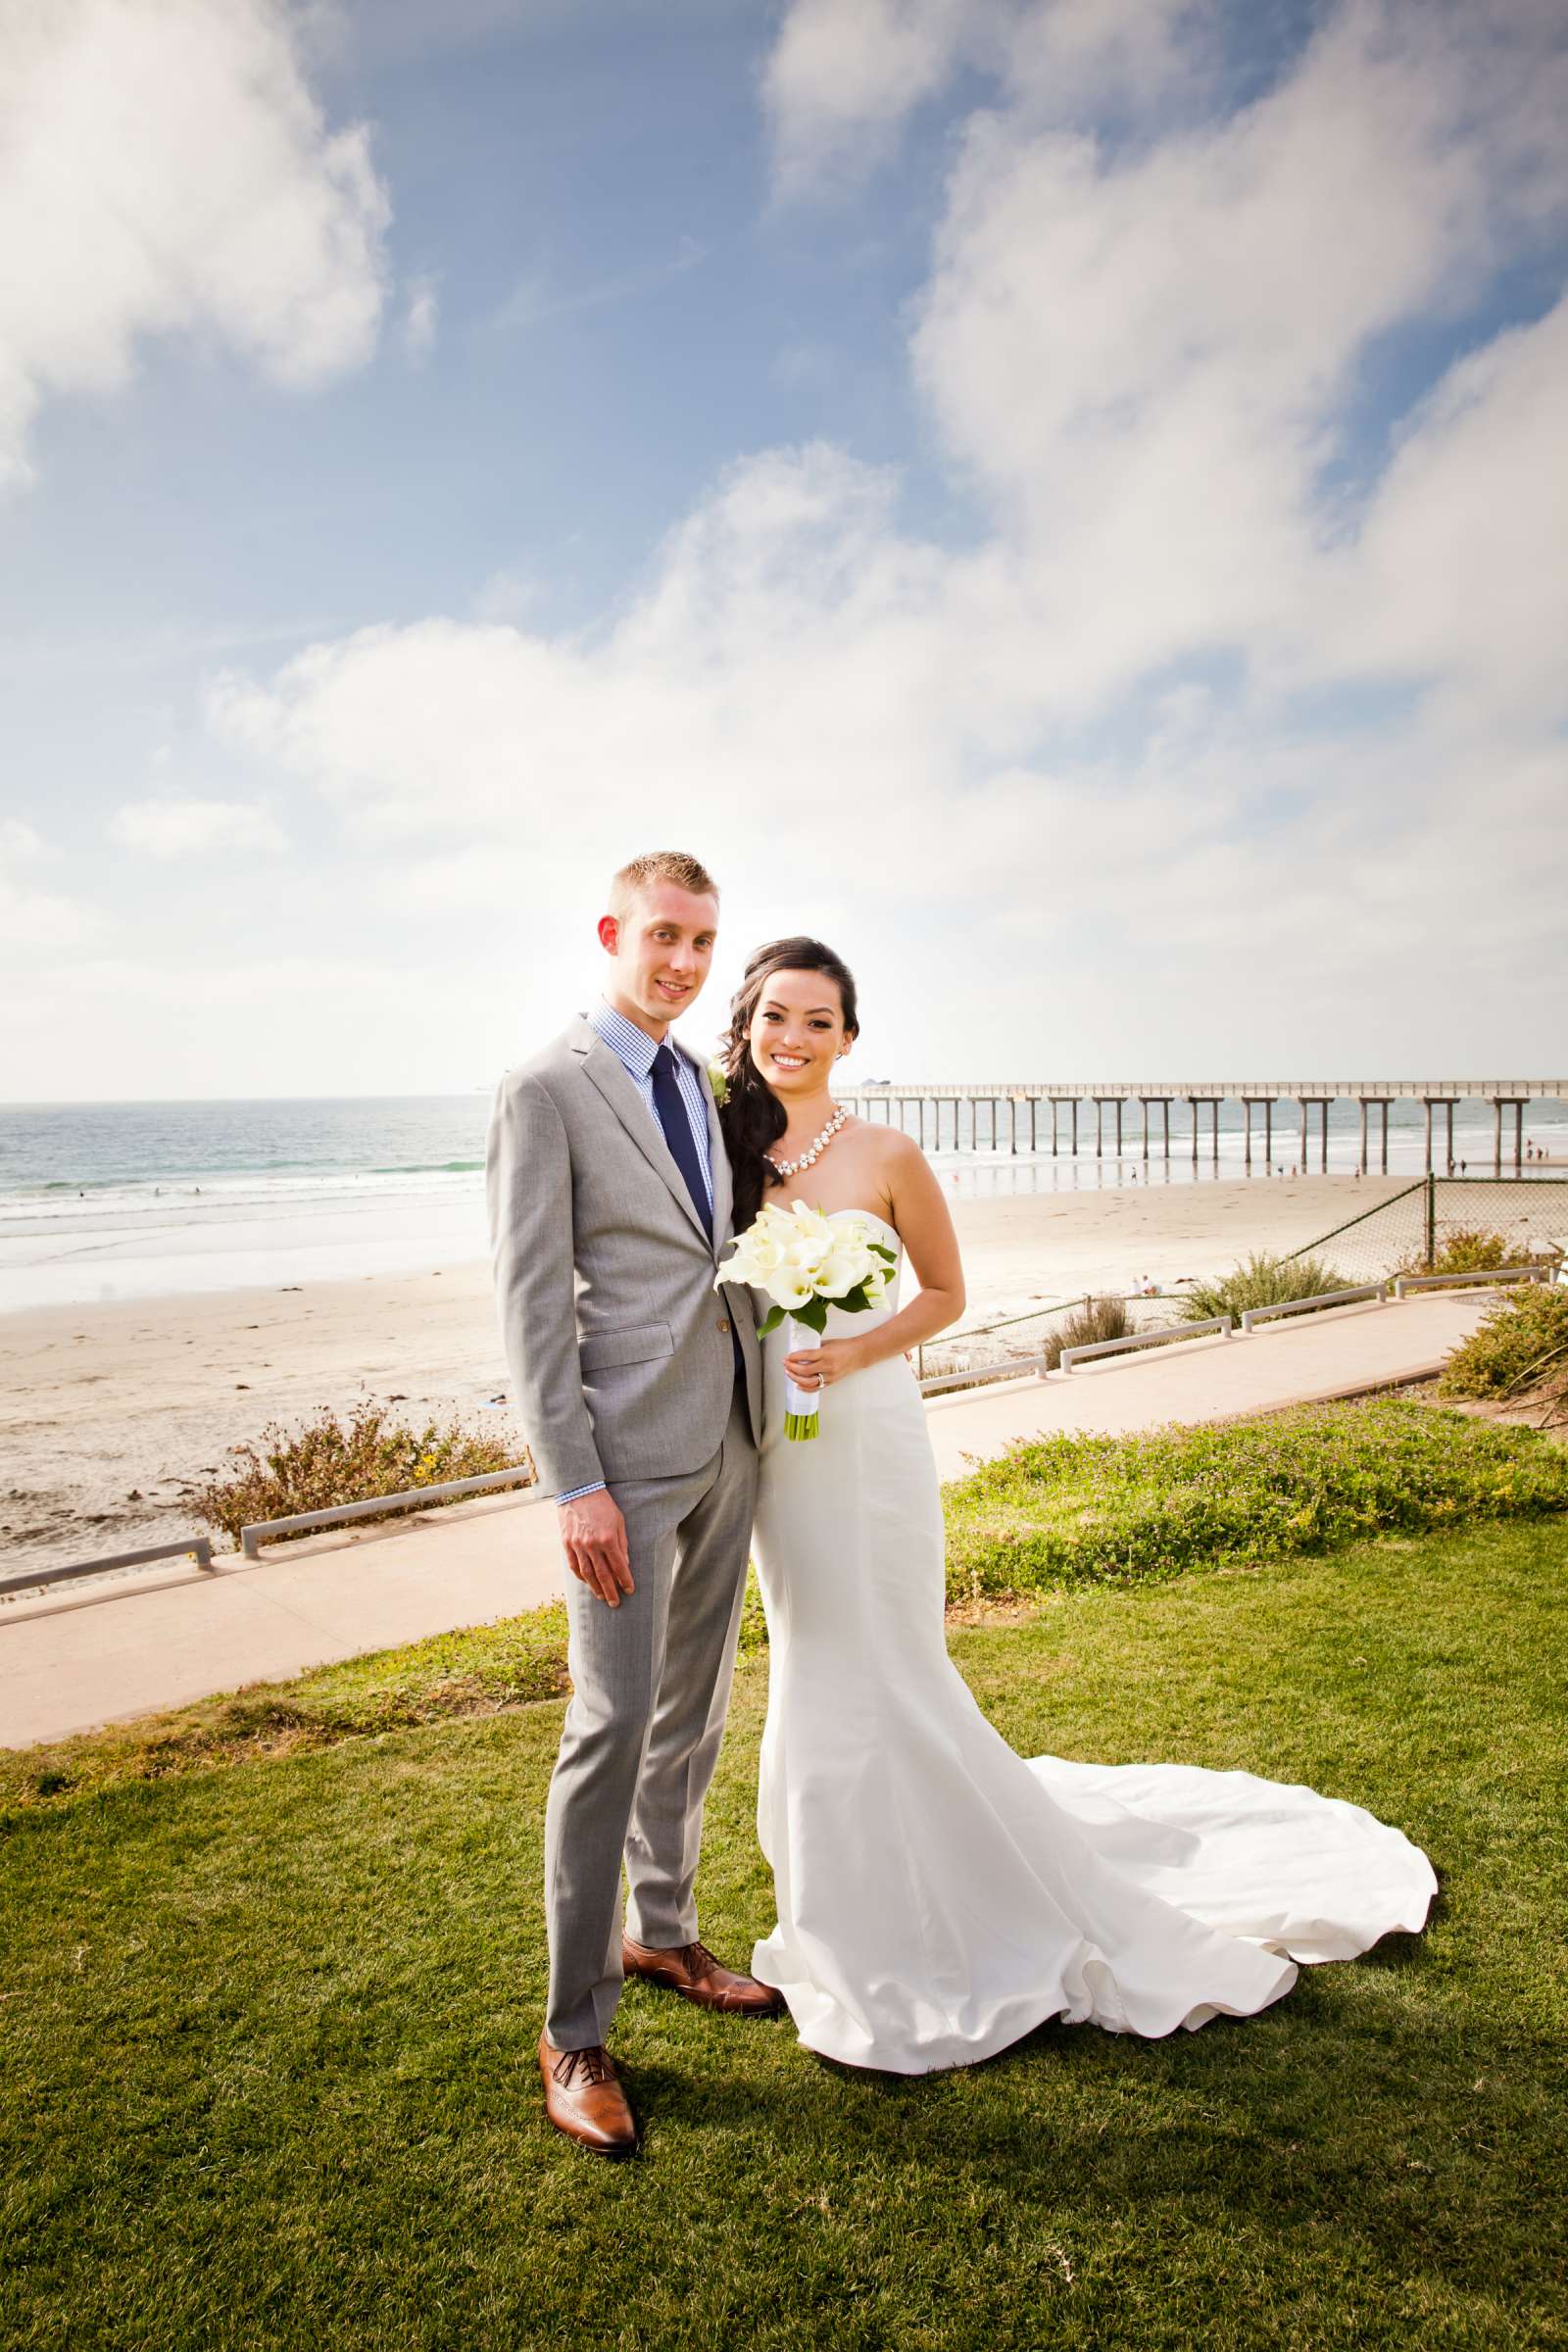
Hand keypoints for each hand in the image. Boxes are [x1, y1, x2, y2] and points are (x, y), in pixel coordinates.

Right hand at [557, 1488, 633, 1607]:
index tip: (629, 1590)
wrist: (578, 1490)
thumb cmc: (603, 1505)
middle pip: (603, 1575)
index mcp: (607, 1539)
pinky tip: (588, 1583)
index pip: (619, 1566)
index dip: (625, 1580)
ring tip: (603, 1597)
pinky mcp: (566, 1544)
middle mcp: (592, 1545)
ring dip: (596, 1588)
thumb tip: (625, 1564)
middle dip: (611, 1591)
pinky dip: (581, 1577)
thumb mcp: (619, 1521)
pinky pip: (574, 1565)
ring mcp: (577, 1545)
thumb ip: (622, 1544)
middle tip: (616, 1603)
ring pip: (587, 1574)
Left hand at [782, 1336, 865, 1391]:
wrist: (859, 1354)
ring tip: (789, 1373)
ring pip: (809, 1382)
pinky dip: (805, 1388)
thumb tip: (801, 1352)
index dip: (794, 1357)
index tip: (787, 1357)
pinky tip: (798, 1385)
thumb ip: (815, 1348)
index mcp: (826, 1354)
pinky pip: (816, 1387)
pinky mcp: (831, 1382)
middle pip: (805, 1371)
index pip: (806, 1356)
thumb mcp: (828, 1343)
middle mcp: (827, 1366)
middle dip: (792, 1368)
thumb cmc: (844, 1346)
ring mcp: (830, 1376)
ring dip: (796, 1378)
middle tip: (785, 1364)